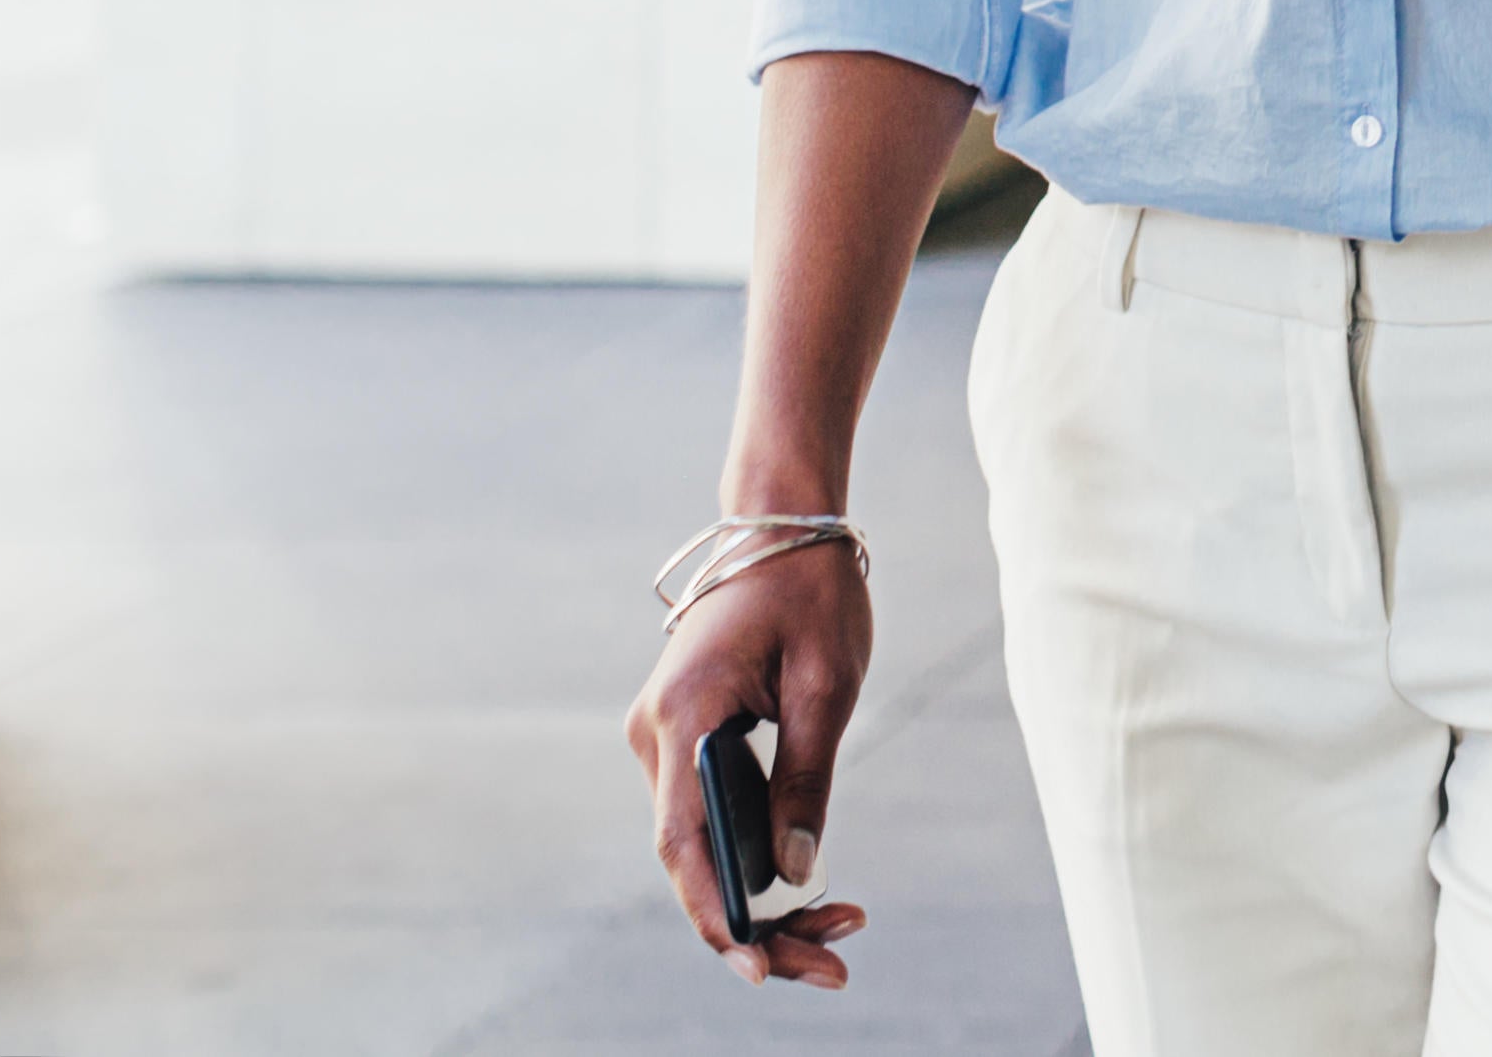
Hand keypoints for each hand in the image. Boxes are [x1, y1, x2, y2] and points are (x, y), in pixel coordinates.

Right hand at [623, 540, 875, 989]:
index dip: (718, 916)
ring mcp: (663, 737)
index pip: (685, 844)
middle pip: (690, 858)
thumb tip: (795, 875)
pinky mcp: (683, 736)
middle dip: (756, 923)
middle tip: (834, 967)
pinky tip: (802, 890)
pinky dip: (748, 857)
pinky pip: (707, 814)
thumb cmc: (812, 591)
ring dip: (757, 896)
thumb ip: (806, 782)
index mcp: (683, 715)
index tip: (764, 968)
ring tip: (837, 935)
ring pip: (699, 844)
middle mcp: (654, 734)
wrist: (783, 522)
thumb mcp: (829, 687)